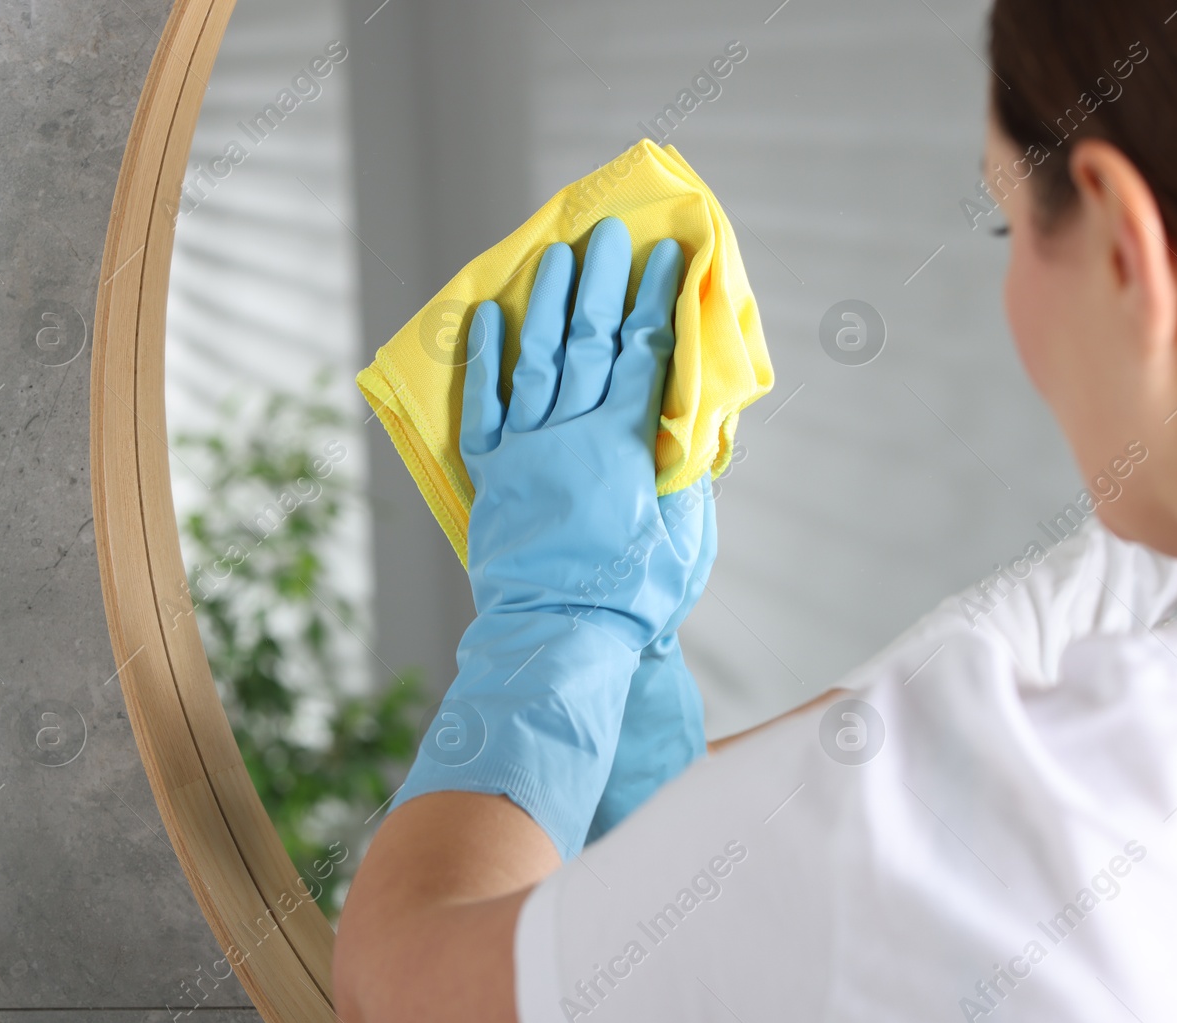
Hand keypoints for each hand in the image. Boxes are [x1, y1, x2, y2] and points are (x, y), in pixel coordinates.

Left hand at [387, 217, 708, 858]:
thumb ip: (685, 470)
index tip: (665, 255)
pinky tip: (489, 315)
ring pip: (535, 359)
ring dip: (546, 302)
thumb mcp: (685, 533)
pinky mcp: (492, 472)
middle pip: (588, 340)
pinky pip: (484, 405)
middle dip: (601, 281)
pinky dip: (486, 358)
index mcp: (625, 441)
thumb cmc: (634, 596)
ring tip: (554, 254)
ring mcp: (527, 449)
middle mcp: (572, 432)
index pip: (643, 352)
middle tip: (607, 231)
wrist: (558, 637)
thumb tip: (692, 420)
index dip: (655, 299)